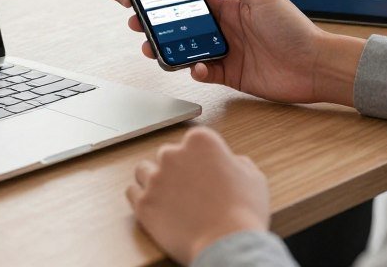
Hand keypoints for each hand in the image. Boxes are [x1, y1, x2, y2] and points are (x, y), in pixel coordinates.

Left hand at [126, 127, 269, 264]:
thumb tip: (232, 162)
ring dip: (154, 180)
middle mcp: (173, 154)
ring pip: (144, 170)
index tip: (203, 172)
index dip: (199, 158)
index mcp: (200, 141)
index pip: (192, 142)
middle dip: (176, 169)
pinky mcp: (143, 203)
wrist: (228, 245)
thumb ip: (239, 162)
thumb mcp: (253, 178)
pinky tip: (154, 206)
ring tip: (169, 197)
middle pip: (167, 155)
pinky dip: (142, 198)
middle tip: (189, 189)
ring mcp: (155, 179)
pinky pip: (132, 192)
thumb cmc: (244, 213)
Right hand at [127, 0, 364, 105]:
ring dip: (171, 50)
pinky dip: (196, 71)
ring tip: (153, 49)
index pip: (197, 3)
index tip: (152, 1)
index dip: (174, 2)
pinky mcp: (232, 75)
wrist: (314, 65)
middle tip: (140, 26)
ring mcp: (229, 52)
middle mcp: (228, 29)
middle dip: (162, 27)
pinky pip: (206, 72)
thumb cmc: (293, 28)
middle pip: (187, 27)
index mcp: (233, 8)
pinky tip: (195, 67)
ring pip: (190, 50)